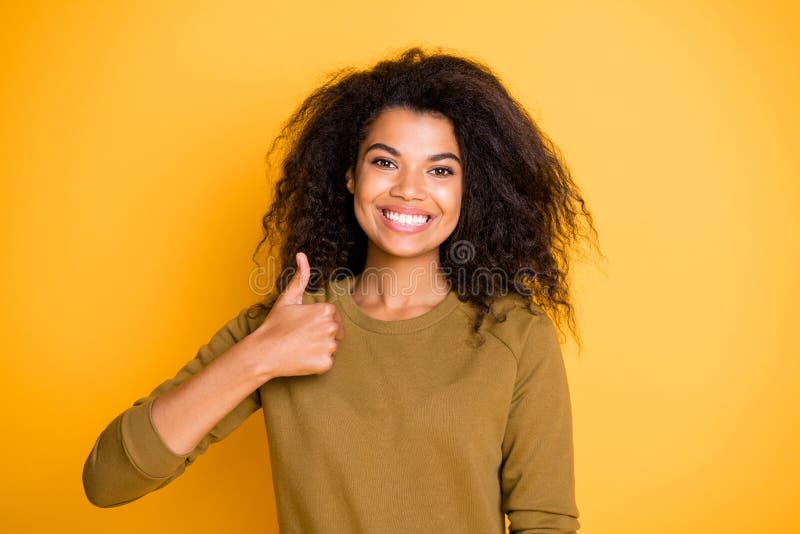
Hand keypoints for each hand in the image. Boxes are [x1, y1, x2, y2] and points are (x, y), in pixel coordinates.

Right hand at [249, 251, 343, 378]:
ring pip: (331, 346)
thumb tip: (302, 254)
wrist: (263, 352)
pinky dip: (317, 362)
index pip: (332, 315)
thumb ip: (300, 277)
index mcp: (326, 310)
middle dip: (322, 333)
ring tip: (301, 346)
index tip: (303, 325)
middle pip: (335, 331)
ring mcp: (329, 347)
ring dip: (320, 348)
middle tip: (302, 336)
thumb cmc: (275, 324)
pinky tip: (302, 358)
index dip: (318, 320)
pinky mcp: (325, 364)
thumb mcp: (287, 298)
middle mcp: (332, 327)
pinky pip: (327, 362)